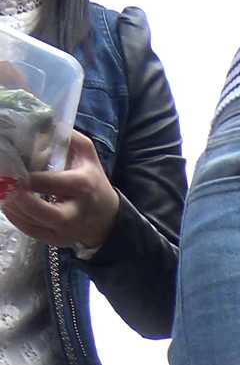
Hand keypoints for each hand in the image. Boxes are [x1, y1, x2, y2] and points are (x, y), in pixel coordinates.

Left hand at [1, 131, 120, 252]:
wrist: (105, 217)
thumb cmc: (92, 179)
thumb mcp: (86, 153)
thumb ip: (65, 136)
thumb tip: (40, 123)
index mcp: (83, 185)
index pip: (49, 182)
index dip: (26, 176)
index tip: (10, 164)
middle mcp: (75, 213)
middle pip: (40, 210)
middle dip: (17, 196)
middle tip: (1, 182)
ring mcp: (65, 231)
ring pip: (31, 223)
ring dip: (11, 206)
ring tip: (0, 189)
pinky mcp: (55, 241)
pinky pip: (29, 231)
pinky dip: (14, 216)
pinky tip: (7, 202)